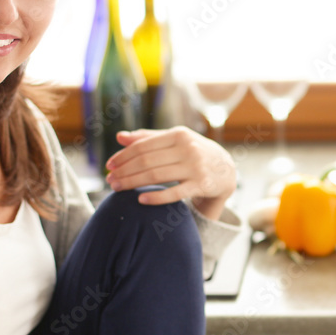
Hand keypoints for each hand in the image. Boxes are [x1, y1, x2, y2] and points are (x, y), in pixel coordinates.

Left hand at [104, 127, 236, 220]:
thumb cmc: (194, 153)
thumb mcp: (175, 141)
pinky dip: (155, 197)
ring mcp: (196, 167)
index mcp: (179, 135)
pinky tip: (140, 200)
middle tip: (110, 180)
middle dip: (124, 171)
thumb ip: (148, 138)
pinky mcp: (201, 185)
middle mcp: (188, 149)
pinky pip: (174, 193)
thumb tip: (119, 137)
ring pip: (156, 176)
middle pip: (147, 161)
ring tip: (117, 188)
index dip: (123, 156)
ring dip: (132, 183)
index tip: (109, 165)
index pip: (143, 146)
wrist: (226, 170)